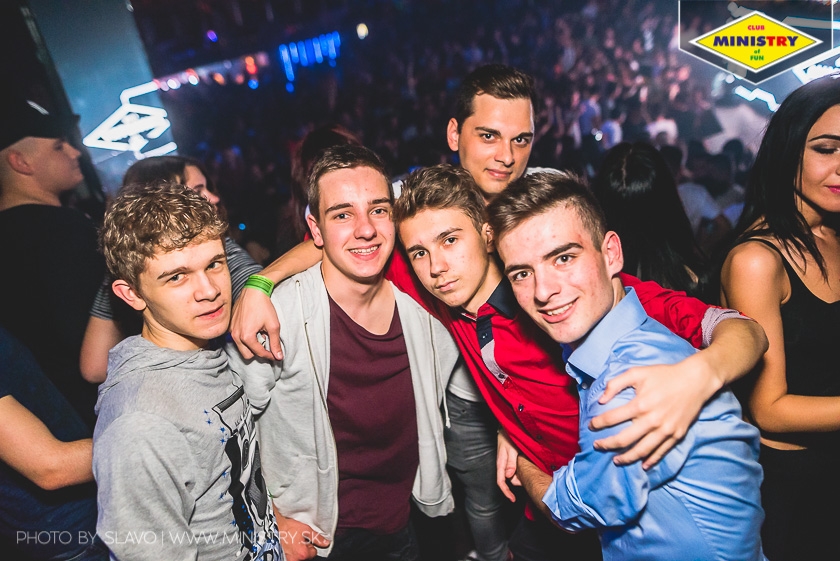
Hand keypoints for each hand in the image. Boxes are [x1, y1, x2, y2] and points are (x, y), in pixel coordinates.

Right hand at [230, 287, 282, 360]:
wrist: (253, 291)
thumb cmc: (264, 306)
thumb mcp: (273, 326)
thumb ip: (275, 343)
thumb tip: (278, 357)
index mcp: (246, 336)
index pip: (258, 353)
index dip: (269, 355)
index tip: (275, 355)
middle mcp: (236, 335)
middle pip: (247, 355)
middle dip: (258, 352)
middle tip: (268, 346)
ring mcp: (231, 330)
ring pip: (241, 347)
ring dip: (252, 346)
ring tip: (261, 336)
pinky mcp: (230, 326)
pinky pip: (237, 338)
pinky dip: (246, 338)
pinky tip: (254, 330)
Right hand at [274, 509, 329, 560]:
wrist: (274, 527)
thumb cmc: (289, 528)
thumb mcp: (306, 530)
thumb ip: (317, 538)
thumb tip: (326, 543)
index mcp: (303, 553)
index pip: (314, 553)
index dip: (311, 545)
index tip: (305, 539)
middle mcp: (295, 559)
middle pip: (306, 556)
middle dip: (304, 549)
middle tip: (298, 540)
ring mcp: (288, 560)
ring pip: (298, 556)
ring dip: (298, 551)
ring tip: (293, 542)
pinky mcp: (282, 558)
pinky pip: (291, 557)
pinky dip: (291, 552)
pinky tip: (288, 545)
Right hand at [496, 430, 520, 501]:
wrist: (507, 430)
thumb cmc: (508, 438)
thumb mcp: (511, 449)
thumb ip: (511, 462)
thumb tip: (509, 476)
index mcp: (501, 464)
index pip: (501, 481)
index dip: (506, 492)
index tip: (513, 499)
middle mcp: (502, 466)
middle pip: (509, 481)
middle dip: (518, 482)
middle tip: (527, 476)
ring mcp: (506, 465)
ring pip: (513, 476)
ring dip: (520, 475)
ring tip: (528, 465)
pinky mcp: (510, 462)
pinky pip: (515, 471)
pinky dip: (521, 471)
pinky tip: (526, 464)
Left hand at [590, 354, 714, 468]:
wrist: (695, 380)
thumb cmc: (664, 375)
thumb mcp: (637, 373)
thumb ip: (615, 384)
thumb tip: (601, 400)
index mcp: (640, 404)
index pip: (612, 419)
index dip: (598, 424)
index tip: (591, 426)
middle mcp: (652, 420)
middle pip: (623, 440)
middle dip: (607, 444)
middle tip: (597, 446)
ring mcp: (665, 430)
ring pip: (641, 450)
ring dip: (626, 457)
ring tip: (615, 460)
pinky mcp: (677, 435)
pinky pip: (661, 452)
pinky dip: (651, 460)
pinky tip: (642, 465)